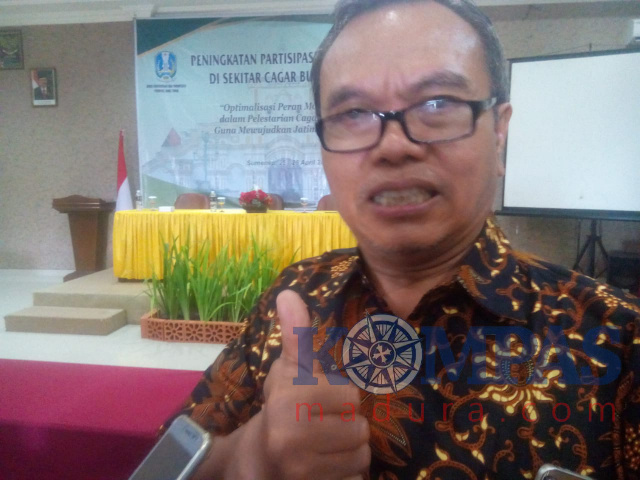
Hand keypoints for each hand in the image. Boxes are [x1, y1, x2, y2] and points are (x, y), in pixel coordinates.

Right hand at [228, 290, 369, 479]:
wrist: (255, 463)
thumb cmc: (279, 409)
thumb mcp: (286, 371)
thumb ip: (295, 335)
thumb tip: (288, 293)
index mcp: (290, 400)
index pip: (351, 398)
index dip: (339, 400)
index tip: (319, 404)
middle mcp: (294, 438)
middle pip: (360, 431)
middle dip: (346, 429)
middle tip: (322, 429)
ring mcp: (302, 472)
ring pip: (360, 460)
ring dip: (348, 456)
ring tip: (324, 450)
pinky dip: (344, 477)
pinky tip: (324, 470)